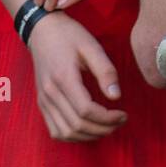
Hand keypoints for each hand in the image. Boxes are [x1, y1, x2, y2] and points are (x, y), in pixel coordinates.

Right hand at [26, 11, 127, 141]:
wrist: (43, 30)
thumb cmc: (69, 35)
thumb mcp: (91, 46)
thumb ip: (105, 71)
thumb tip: (116, 96)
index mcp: (64, 78)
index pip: (86, 110)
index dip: (107, 118)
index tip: (123, 114)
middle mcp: (50, 93)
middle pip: (77, 125)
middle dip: (102, 129)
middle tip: (120, 122)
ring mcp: (44, 100)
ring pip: (65, 132)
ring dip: (88, 136)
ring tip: (107, 128)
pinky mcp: (42, 103)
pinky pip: (55, 130)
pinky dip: (73, 136)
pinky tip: (88, 129)